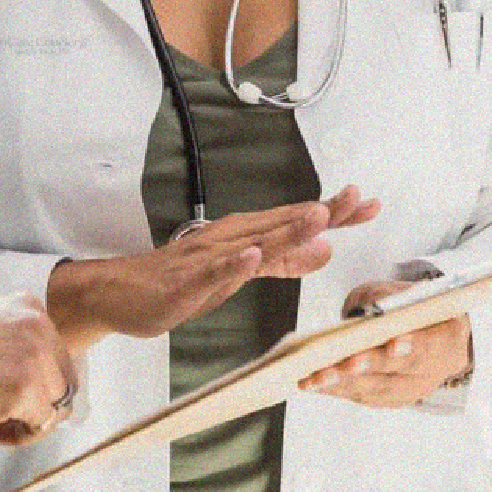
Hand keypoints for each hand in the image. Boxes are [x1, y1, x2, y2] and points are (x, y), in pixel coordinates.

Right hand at [0, 293, 77, 444]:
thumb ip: (13, 343)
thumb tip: (36, 375)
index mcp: (26, 304)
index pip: (55, 350)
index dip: (35, 378)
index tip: (5, 388)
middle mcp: (38, 324)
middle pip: (64, 377)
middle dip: (38, 402)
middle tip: (2, 418)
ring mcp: (36, 355)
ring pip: (58, 404)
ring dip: (28, 422)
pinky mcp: (29, 389)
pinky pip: (42, 426)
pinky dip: (18, 437)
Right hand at [46, 186, 379, 350]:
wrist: (123, 292)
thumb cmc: (181, 280)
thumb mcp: (242, 272)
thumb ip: (284, 260)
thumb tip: (327, 249)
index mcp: (245, 236)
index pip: (296, 221)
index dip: (334, 213)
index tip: (369, 204)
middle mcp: (230, 238)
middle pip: (281, 222)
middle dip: (320, 211)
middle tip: (355, 198)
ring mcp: (207, 258)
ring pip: (252, 241)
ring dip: (285, 228)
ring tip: (316, 217)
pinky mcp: (186, 280)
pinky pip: (213, 270)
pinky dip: (234, 262)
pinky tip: (252, 254)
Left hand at [297, 279, 472, 406]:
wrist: (432, 331)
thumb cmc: (414, 307)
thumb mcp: (406, 291)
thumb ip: (390, 298)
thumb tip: (370, 306)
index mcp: (448, 336)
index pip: (432, 343)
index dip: (413, 346)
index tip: (393, 344)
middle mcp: (434, 369)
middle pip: (400, 371)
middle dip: (369, 366)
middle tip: (344, 363)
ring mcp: (414, 388)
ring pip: (379, 390)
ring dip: (345, 384)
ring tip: (314, 378)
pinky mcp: (393, 397)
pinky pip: (365, 396)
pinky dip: (339, 390)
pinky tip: (314, 384)